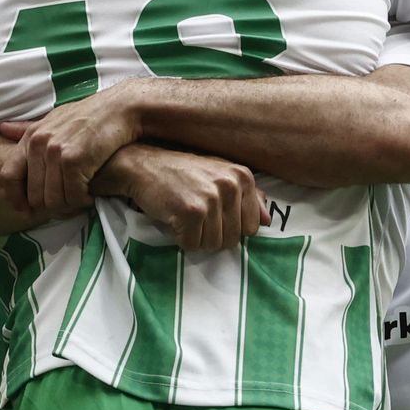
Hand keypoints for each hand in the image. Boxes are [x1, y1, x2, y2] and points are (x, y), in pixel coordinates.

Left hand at [0, 82, 144, 213]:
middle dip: (51, 206)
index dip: (16, 197)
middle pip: (34, 195)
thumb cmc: (87, 116)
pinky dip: (83, 200)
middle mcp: (39, 144)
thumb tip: (2, 129)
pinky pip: (73, 196)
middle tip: (66, 204)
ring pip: (54, 200)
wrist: (119, 108)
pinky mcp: (75, 159)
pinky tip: (90, 195)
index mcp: (31, 137)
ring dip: (69, 205)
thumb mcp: (53, 119)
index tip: (27, 208)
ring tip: (80, 199)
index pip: (9, 176)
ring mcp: (56, 152)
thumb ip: (28, 129)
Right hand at [108, 145, 268, 250]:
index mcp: (243, 177)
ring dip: (194, 237)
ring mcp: (211, 198)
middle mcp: (231, 186)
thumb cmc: (181, 172)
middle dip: (210, 235)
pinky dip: (179, 238)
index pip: (252, 227)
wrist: (142, 164)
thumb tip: (267, 221)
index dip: (229, 227)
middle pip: (232, 239)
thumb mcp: (219, 175)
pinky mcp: (191, 211)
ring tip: (183, 215)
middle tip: (193, 215)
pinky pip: (191, 244)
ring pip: (212, 245)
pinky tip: (172, 217)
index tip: (211, 213)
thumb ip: (249, 197)